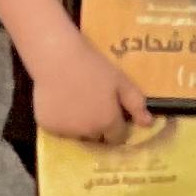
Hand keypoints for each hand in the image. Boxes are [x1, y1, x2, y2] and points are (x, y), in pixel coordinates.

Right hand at [29, 33, 152, 142]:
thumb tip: (148, 124)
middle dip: (98, 126)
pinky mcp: (47, 126)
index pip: (117, 137)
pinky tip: (60, 102)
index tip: (113, 113)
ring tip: (76, 102)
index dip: (117, 126)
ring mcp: (66, 132)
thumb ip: (136, 104)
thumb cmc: (93, 66)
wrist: (57, 58)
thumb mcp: (121, 81)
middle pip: (97, 137)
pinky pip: (58, 129)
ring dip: (79, 125)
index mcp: (107, 123)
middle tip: (94, 105)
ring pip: (77, 134)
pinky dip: (60, 120)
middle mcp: (88, 133)